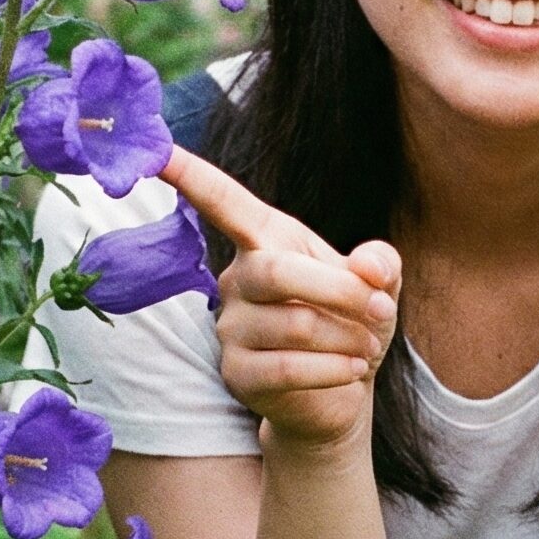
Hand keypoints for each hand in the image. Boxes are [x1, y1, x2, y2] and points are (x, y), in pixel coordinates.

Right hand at [158, 145, 402, 452]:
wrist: (344, 390)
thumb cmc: (354, 323)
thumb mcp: (378, 285)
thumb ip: (380, 263)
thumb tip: (370, 267)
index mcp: (266, 240)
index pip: (222, 201)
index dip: (190, 174)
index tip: (157, 148)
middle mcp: (238, 279)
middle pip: (276, 272)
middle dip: (340, 291)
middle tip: (379, 308)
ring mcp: (230, 328)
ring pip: (294, 325)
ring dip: (348, 337)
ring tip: (367, 347)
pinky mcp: (236, 373)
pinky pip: (286, 368)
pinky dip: (334, 370)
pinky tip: (353, 372)